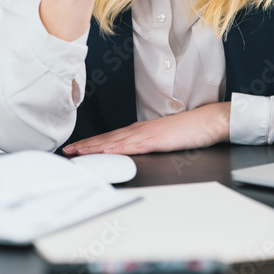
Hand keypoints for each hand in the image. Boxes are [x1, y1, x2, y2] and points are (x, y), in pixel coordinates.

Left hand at [62, 102, 230, 154]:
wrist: (206, 121)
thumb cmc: (188, 130)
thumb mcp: (163, 138)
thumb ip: (148, 143)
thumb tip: (136, 151)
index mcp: (140, 130)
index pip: (111, 137)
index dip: (92, 142)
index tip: (77, 147)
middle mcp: (139, 130)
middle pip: (107, 138)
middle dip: (86, 145)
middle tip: (68, 151)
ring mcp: (146, 134)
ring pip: (115, 141)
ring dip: (95, 147)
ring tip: (78, 152)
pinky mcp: (155, 140)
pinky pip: (132, 145)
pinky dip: (116, 148)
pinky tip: (105, 151)